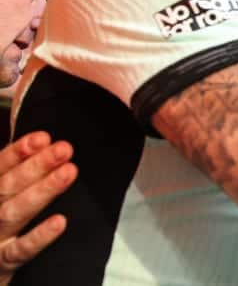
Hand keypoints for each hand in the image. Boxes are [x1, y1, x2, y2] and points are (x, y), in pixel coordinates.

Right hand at [0, 132, 77, 284]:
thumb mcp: (2, 194)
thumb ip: (14, 176)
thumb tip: (43, 146)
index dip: (18, 153)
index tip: (43, 138)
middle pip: (7, 187)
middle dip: (36, 166)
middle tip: (63, 149)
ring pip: (14, 213)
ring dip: (42, 191)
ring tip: (68, 172)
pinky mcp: (2, 263)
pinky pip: (20, 251)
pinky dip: (39, 237)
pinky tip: (60, 222)